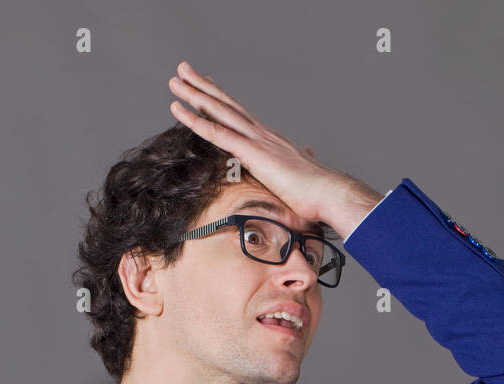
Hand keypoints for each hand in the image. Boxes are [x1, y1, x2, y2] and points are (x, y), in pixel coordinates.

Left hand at [167, 61, 345, 225]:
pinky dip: (196, 120)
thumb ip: (293, 172)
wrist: (328, 194)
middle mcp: (262, 133)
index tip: (209, 85)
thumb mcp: (298, 180)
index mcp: (270, 140)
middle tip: (184, 70)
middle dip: (203, 86)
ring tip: (175, 81)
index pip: (241, 115)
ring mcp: (256, 140)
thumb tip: (304, 165)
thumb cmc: (316, 194)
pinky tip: (179, 109)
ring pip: (218, 111)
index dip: (223, 99)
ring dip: (194, 95)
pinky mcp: (251, 152)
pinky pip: (217, 133)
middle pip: (227, 104)